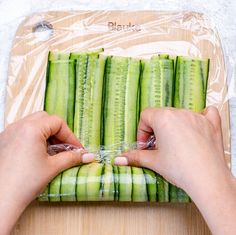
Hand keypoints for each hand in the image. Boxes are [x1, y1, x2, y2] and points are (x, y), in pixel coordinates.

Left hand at [0, 112, 93, 234]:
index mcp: (31, 129)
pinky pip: (23, 132)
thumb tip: (88, 156)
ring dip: (47, 134)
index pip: (58, 123)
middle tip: (65, 147)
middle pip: (45, 119)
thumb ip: (72, 158)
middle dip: (58, 132)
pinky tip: (38, 154)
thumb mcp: (53, 167)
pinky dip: (35, 138)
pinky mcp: (4, 141)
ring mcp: (9, 133)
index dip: (70, 136)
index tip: (77, 149)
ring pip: (34, 124)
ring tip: (52, 151)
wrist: (1, 200)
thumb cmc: (24, 183)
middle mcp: (18, 126)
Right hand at [114, 106, 235, 234]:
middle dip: (156, 130)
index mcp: (164, 118)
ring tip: (174, 144)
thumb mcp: (153, 161)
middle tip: (157, 147)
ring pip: (179, 115)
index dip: (142, 131)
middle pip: (161, 115)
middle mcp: (180, 113)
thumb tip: (118, 159)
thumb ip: (134, 157)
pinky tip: (196, 127)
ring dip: (173, 126)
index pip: (145, 115)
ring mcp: (197, 117)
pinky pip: (206, 113)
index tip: (145, 145)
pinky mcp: (211, 124)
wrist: (207, 180)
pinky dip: (200, 118)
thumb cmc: (180, 169)